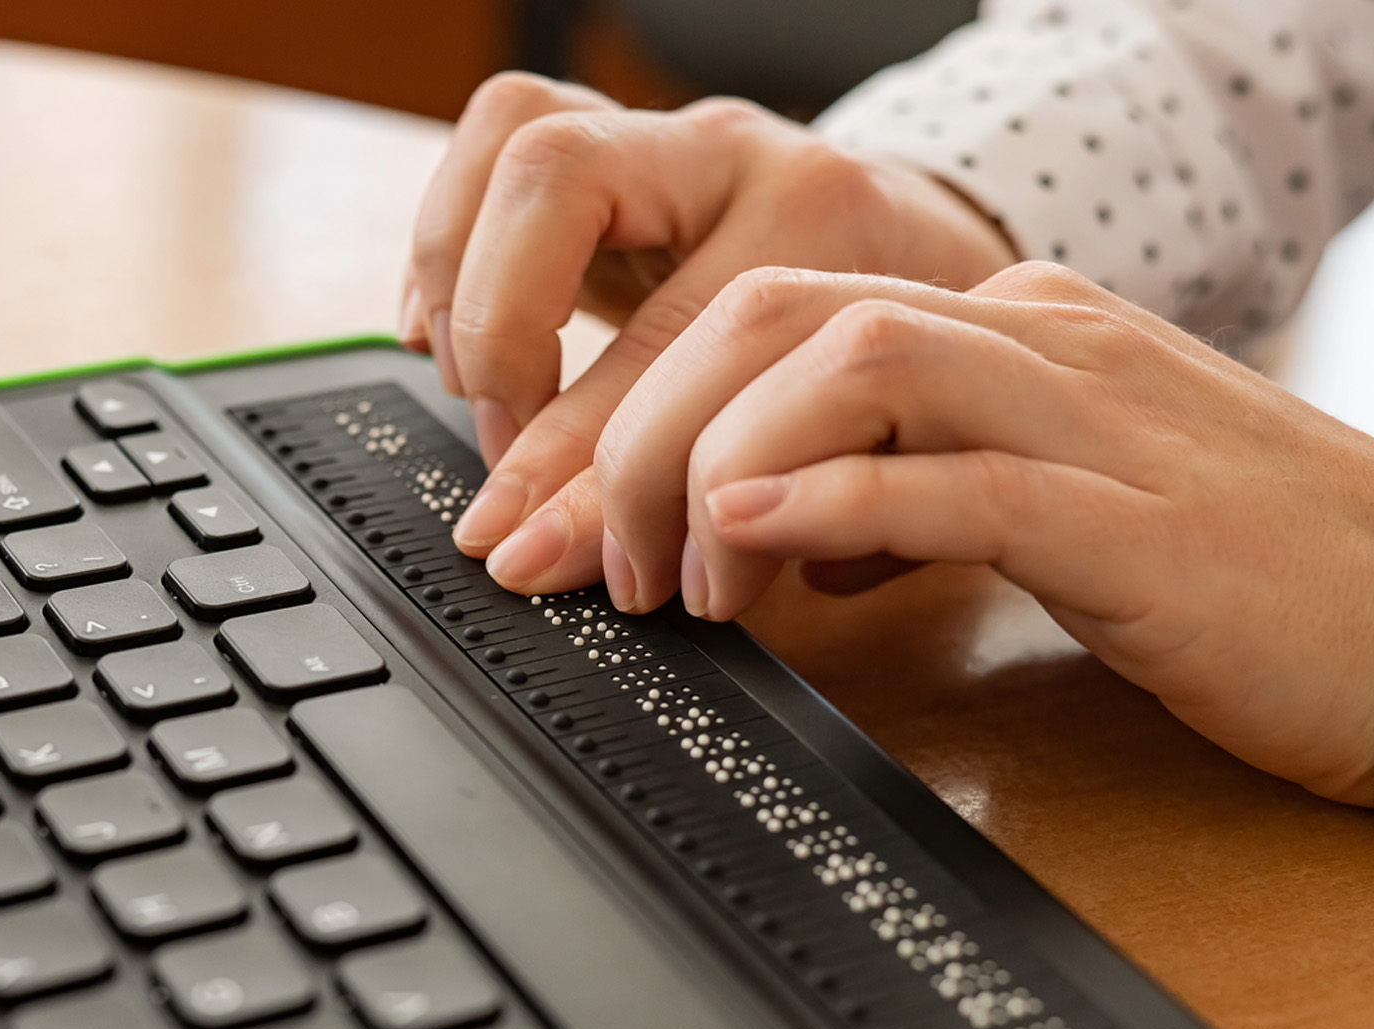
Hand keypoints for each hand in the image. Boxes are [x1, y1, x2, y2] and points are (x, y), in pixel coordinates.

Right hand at [399, 72, 1015, 570]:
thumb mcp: (839, 436)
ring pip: (519, 129)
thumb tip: (545, 555)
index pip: (668, 330)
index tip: (528, 537)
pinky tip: (442, 329)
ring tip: (465, 380)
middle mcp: (730, 157)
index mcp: (814, 220)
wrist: (931, 262)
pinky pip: (493, 143)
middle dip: (500, 325)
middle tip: (501, 439)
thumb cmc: (901, 354)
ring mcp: (663, 143)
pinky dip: (444, 242)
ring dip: (456, 268)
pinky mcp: (609, 157)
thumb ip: (715, 490)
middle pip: (563, 174)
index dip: (576, 447)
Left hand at [508, 261, 1373, 804]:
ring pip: (854, 359)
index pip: (778, 310)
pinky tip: (753, 533)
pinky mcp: (1134, 518)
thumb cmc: (1231, 570)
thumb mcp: (1038, 503)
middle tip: (594, 555)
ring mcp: (1090, 415)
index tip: (583, 512)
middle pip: (782, 313)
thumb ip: (906, 489)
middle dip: (647, 424)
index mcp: (1008, 329)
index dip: (648, 402)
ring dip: (718, 460)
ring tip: (671, 571)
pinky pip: (963, 479)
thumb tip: (769, 525)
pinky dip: (839, 498)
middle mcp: (1036, 341)